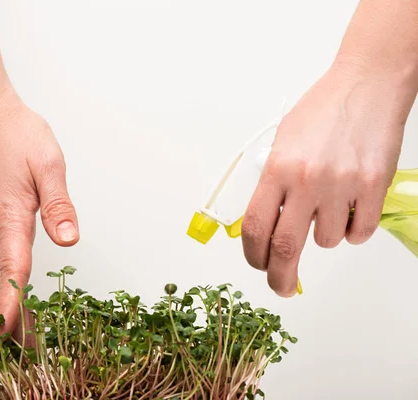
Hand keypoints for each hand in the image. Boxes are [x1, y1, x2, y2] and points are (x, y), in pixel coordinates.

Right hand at [0, 88, 78, 338]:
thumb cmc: (16, 137)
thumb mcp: (49, 166)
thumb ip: (59, 205)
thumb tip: (68, 239)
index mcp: (10, 218)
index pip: (12, 271)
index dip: (11, 306)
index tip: (11, 335)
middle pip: (4, 282)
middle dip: (15, 320)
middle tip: (27, 352)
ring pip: (0, 274)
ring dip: (10, 305)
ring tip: (23, 336)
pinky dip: (6, 284)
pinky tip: (14, 292)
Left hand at [241, 61, 408, 296]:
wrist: (367, 85)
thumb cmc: (323, 110)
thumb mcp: (283, 142)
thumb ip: (273, 182)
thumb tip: (267, 221)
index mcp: (278, 169)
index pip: (256, 227)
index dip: (253, 256)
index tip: (257, 266)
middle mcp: (307, 181)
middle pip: (286, 248)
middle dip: (280, 277)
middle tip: (281, 287)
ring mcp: (342, 186)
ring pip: (327, 241)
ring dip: (324, 235)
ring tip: (329, 207)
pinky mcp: (373, 188)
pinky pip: (360, 233)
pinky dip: (353, 230)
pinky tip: (351, 210)